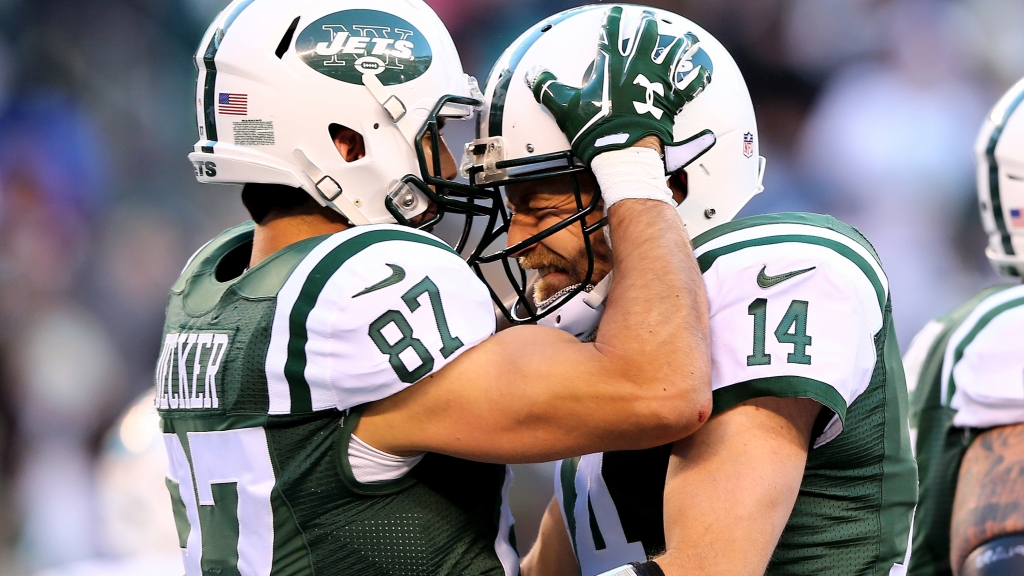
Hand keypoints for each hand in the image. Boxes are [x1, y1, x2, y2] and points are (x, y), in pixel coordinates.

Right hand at [525, 7, 710, 164]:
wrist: (624, 152)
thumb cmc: (595, 130)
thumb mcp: (564, 108)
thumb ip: (548, 87)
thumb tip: (535, 74)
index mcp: (611, 64)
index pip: (611, 32)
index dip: (613, 20)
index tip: (616, 13)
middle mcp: (637, 66)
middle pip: (647, 35)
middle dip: (648, 26)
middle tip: (649, 21)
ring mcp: (657, 80)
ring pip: (675, 53)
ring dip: (681, 44)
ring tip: (687, 39)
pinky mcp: (673, 98)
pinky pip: (691, 83)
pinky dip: (699, 77)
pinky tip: (704, 71)